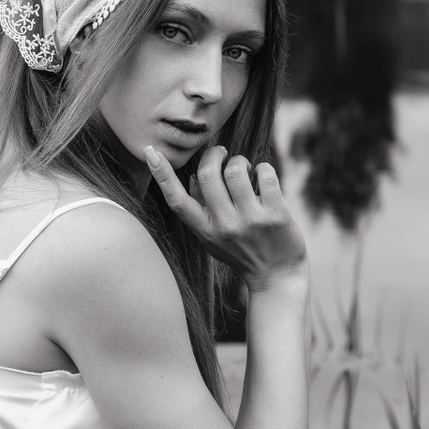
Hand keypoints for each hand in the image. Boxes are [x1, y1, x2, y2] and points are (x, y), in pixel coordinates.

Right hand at [144, 144, 306, 290]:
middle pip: (208, 175)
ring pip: (236, 170)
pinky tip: (262, 176)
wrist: (277, 276)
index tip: (151, 152)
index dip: (162, 175)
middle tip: (222, 153)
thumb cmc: (242, 252)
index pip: (177, 201)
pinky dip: (263, 168)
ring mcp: (251, 221)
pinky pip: (265, 175)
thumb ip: (202, 212)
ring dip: (240, 161)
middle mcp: (224, 226)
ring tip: (245, 168)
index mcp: (205, 230)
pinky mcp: (276, 215)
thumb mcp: (213, 239)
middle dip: (214, 154)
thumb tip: (195, 175)